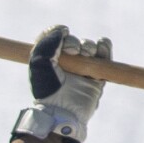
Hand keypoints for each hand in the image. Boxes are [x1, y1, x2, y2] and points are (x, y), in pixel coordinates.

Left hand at [21, 25, 110, 142]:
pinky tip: (102, 46)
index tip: (61, 41)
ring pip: (89, 46)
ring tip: (86, 54)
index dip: (58, 33)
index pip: (54, 36)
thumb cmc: (48, 90)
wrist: (64, 112)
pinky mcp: (97, 75)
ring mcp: (82, 69)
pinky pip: (104, 54)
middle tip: (73, 52)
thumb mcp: (39, 63)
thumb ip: (47, 43)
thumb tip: (63, 30)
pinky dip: (104, 46)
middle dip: (74, 42)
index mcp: (48, 60)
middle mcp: (65, 63)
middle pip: (73, 41)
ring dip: (88, 46)